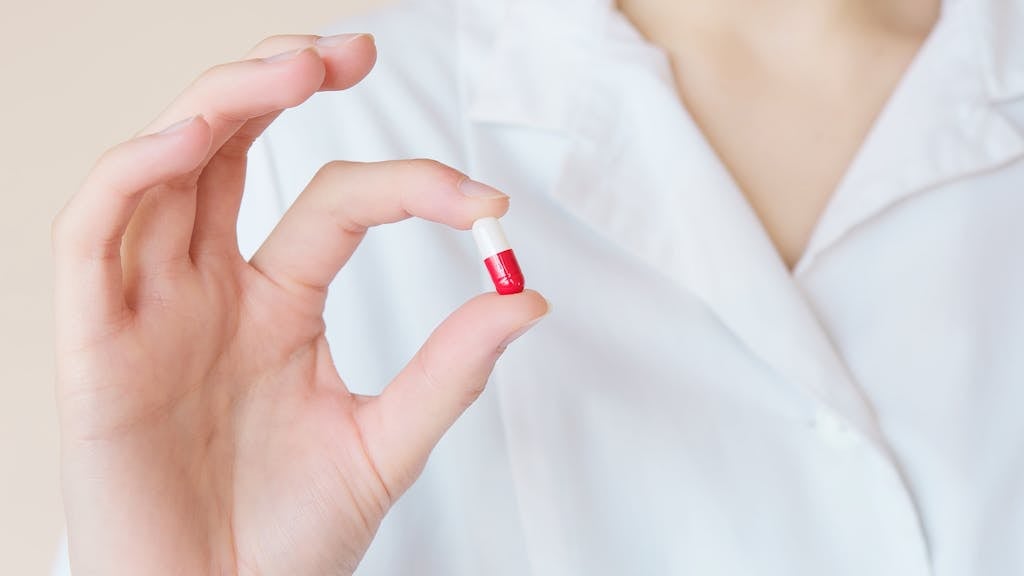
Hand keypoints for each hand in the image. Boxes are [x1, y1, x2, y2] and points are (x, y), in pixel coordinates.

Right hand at [53, 33, 547, 574]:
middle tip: (356, 49)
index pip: (339, 202)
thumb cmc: (286, 540)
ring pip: (166, 167)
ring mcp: (150, 307)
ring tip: (295, 69)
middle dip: (284, 82)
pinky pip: (95, 233)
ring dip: (222, 102)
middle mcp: (210, 288)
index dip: (411, 185)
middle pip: (232, 146)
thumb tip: (528, 297)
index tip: (485, 205)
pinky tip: (196, 140)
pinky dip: (137, 176)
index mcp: (278, 303)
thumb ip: (449, 371)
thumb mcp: (383, 444)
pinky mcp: (93, 344)